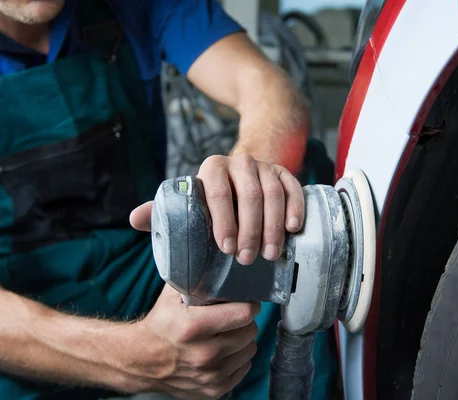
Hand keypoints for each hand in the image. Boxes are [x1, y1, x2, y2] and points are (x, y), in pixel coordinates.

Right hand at [125, 285, 260, 399]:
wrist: (140, 361)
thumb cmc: (160, 324)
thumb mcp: (172, 295)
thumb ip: (197, 278)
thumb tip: (220, 262)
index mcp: (193, 327)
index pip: (244, 313)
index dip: (249, 304)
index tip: (246, 301)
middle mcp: (203, 354)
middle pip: (250, 331)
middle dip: (245, 321)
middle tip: (236, 316)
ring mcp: (209, 375)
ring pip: (250, 350)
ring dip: (243, 340)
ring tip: (229, 333)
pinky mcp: (213, 390)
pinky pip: (243, 368)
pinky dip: (238, 359)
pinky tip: (225, 351)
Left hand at [130, 154, 304, 264]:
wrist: (239, 176)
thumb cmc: (209, 199)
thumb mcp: (188, 202)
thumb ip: (164, 210)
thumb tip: (134, 220)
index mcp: (211, 168)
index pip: (219, 194)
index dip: (223, 221)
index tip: (225, 249)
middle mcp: (239, 162)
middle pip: (250, 196)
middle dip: (250, 230)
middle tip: (246, 259)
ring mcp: (264, 166)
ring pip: (273, 194)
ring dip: (272, 226)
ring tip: (270, 254)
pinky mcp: (284, 172)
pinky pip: (294, 188)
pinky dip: (295, 208)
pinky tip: (293, 228)